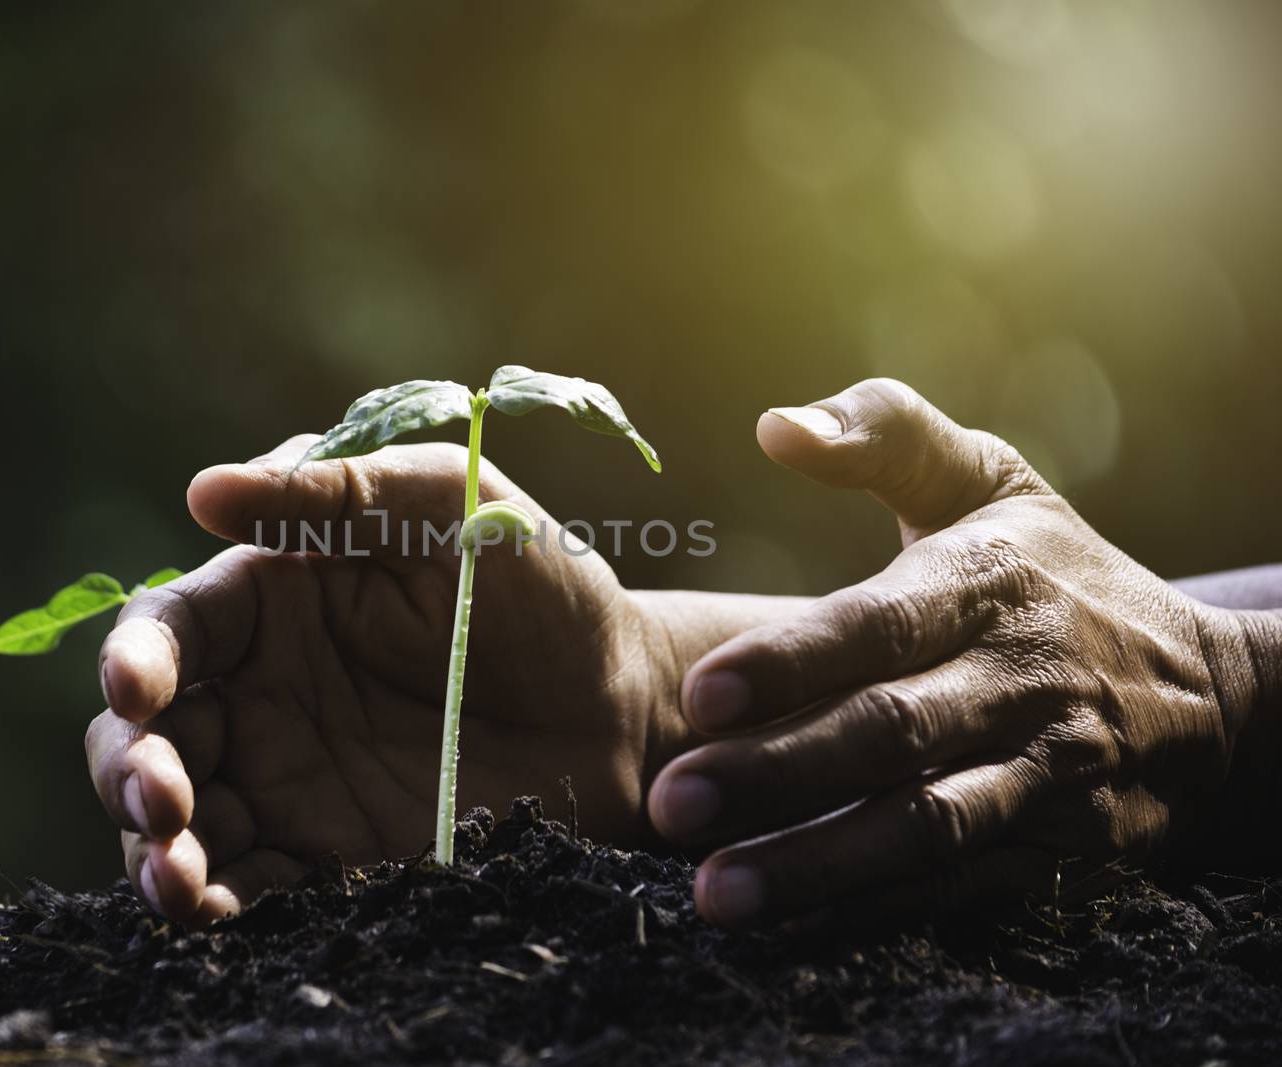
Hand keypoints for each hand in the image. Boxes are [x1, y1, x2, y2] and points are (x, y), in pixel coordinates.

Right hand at [85, 437, 671, 923]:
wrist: (619, 703)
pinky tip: (216, 913)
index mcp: (271, 596)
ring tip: (179, 883)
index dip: (136, 658)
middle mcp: (260, 690)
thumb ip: (337, 495)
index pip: (170, 627)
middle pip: (148, 734)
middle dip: (131, 770)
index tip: (139, 689)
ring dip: (154, 854)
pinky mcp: (327, 852)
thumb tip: (203, 492)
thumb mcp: (448, 505)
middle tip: (162, 806)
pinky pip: (249, 881)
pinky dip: (217, 902)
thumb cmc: (537, 582)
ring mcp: (288, 778)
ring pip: (177, 820)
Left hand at [648, 379, 1272, 929]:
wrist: (1210, 690)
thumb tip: (773, 426)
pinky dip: (879, 912)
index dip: (790, 661)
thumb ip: (882, 435)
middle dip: (775, 773)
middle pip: (889, 733)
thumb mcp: (985, 480)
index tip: (699, 696)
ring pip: (926, 825)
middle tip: (670, 806)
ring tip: (715, 893)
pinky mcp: (1060, 846)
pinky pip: (963, 886)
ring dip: (818, 864)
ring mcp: (1044, 771)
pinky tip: (794, 933)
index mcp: (985, 581)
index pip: (879, 624)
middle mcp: (1017, 679)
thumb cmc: (1055, 571)